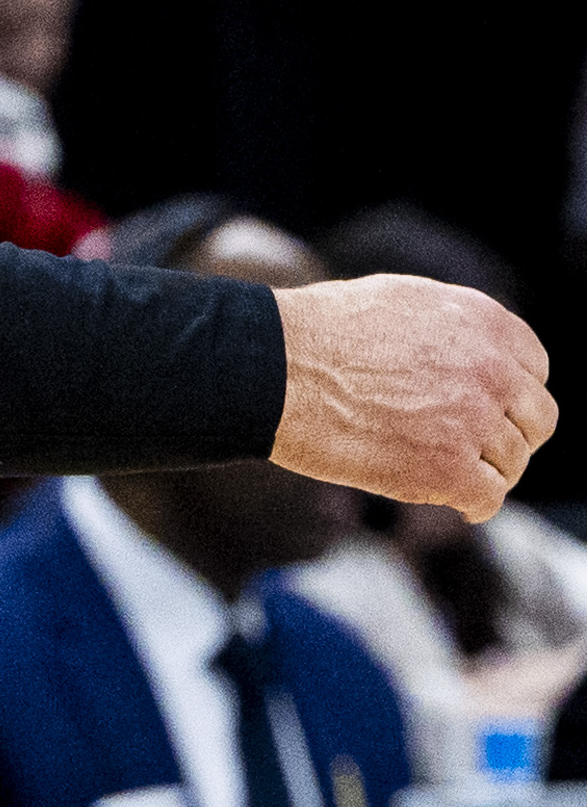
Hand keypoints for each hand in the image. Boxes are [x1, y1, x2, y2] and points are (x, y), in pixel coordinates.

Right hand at [272, 276, 554, 519]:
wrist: (271, 367)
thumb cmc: (317, 333)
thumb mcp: (401, 302)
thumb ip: (455, 330)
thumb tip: (482, 360)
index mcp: (484, 322)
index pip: (534, 369)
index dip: (508, 392)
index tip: (483, 407)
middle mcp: (492, 370)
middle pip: (535, 420)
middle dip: (507, 434)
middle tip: (467, 443)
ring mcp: (473, 422)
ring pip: (511, 463)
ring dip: (481, 469)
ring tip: (438, 468)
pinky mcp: (448, 470)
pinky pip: (486, 499)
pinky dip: (471, 504)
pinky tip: (448, 499)